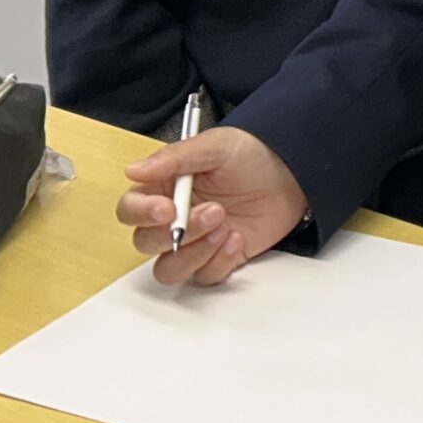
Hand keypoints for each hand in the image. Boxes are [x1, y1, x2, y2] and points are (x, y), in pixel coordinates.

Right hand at [119, 126, 308, 287]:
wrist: (293, 172)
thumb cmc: (252, 154)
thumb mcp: (216, 145)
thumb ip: (175, 158)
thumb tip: (133, 170)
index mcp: (164, 188)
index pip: (130, 209)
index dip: (141, 214)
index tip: (167, 210)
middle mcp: (173, 219)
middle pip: (145, 243)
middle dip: (177, 233)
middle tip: (214, 212)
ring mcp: (195, 242)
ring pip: (169, 269)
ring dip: (194, 253)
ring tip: (225, 227)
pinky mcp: (218, 259)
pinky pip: (204, 276)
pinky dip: (220, 262)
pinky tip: (238, 238)